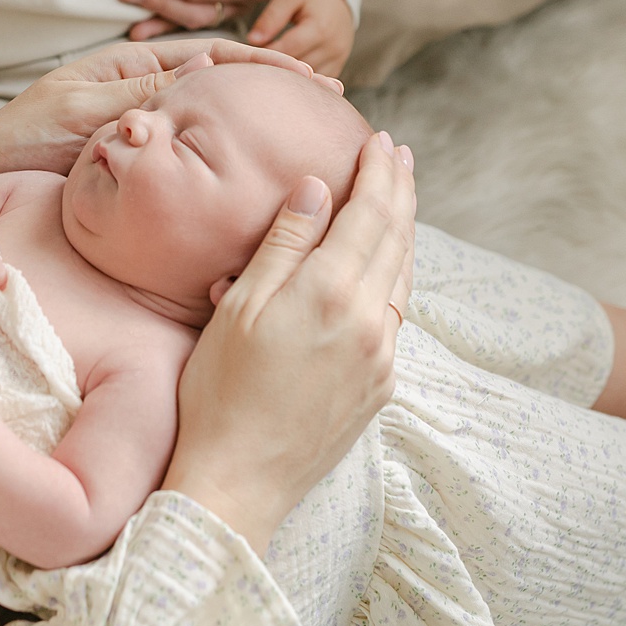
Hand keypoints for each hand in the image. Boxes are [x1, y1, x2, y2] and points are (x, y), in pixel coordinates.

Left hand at [0, 38, 342, 178]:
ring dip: (258, 124)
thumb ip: (141, 96)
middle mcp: (145, 97)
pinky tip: (257, 176)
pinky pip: (191, 158)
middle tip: (330, 99)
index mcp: (132, 70)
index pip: (212, 57)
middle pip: (223, 86)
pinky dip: (227, 160)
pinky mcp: (139, 167)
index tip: (310, 73)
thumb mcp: (82, 111)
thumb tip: (210, 65)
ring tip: (310, 134)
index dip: (263, 64)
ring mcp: (144, 132)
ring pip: (213, 124)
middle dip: (275, 89)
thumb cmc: (20, 141)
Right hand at [162, 132, 416, 550]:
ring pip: (404, 278)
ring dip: (405, 232)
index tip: (381, 142)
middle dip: (401, 192)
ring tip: (401, 199)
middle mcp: (370, 322)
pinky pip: (397, 315)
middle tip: (401, 157)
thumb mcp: (238, 307)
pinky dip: (396, 276)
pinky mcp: (381, 387)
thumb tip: (317, 187)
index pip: (370, 214)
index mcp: (331, 294)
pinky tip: (385, 267)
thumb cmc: (219, 393)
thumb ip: (284, 244)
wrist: (238, 482)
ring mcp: (381, 359)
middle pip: (398, 240)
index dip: (379, 174)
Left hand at [246, 0, 354, 77]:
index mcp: (320, 28)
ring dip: (286, 75)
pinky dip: (300, 79)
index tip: (249, 53)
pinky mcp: (337, 68)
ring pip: (306, 79)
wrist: (338, 0)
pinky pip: (315, 82)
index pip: (287, 50)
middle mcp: (333, 47)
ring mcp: (337, 60)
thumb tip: (253, 41)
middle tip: (256, 62)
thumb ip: (271, 17)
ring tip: (270, 66)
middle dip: (274, 65)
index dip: (266, 53)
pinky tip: (286, 71)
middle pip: (296, 67)